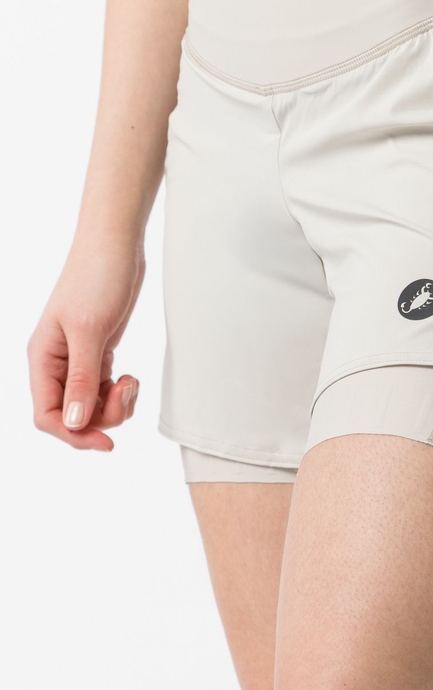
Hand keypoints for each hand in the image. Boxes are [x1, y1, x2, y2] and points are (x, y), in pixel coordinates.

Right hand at [27, 236, 145, 450]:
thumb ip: (82, 379)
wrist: (116, 248)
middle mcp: (57, 364)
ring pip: (92, 404)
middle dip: (103, 416)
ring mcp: (79, 359)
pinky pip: (105, 389)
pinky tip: (131, 377)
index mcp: (43, 359)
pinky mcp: (100, 351)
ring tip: (132, 380)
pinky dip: (120, 392)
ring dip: (115, 404)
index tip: (107, 442)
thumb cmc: (96, 279)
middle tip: (127, 391)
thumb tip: (74, 423)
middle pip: (73, 415)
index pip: (48, 415)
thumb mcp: (89, 331)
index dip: (74, 434)